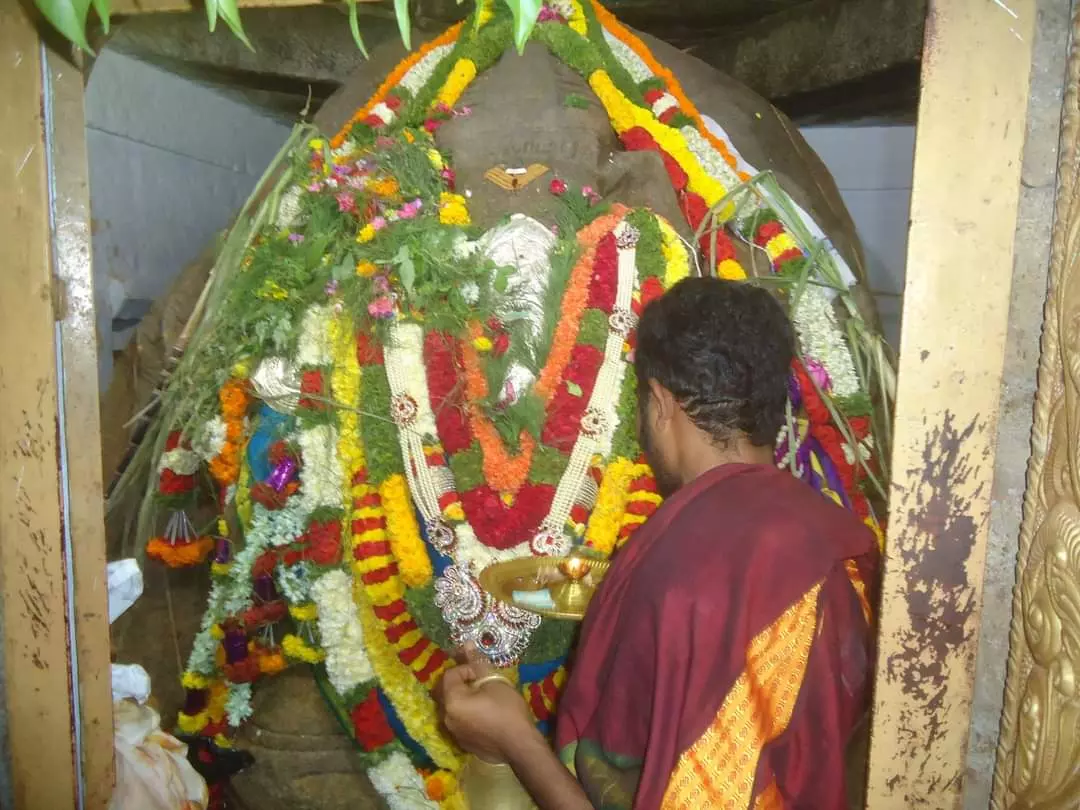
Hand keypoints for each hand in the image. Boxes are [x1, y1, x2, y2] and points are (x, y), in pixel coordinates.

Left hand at [434, 643, 535, 764]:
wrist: (520, 745)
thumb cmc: (507, 710)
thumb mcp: (494, 682)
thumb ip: (478, 663)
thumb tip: (467, 643)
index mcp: (452, 700)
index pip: (450, 675)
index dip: (466, 669)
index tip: (483, 675)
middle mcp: (446, 717)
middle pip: (447, 691)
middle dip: (462, 683)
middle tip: (482, 684)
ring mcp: (453, 733)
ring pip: (453, 708)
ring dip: (464, 699)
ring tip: (485, 700)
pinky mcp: (462, 743)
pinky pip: (460, 722)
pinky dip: (468, 715)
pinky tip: (486, 717)